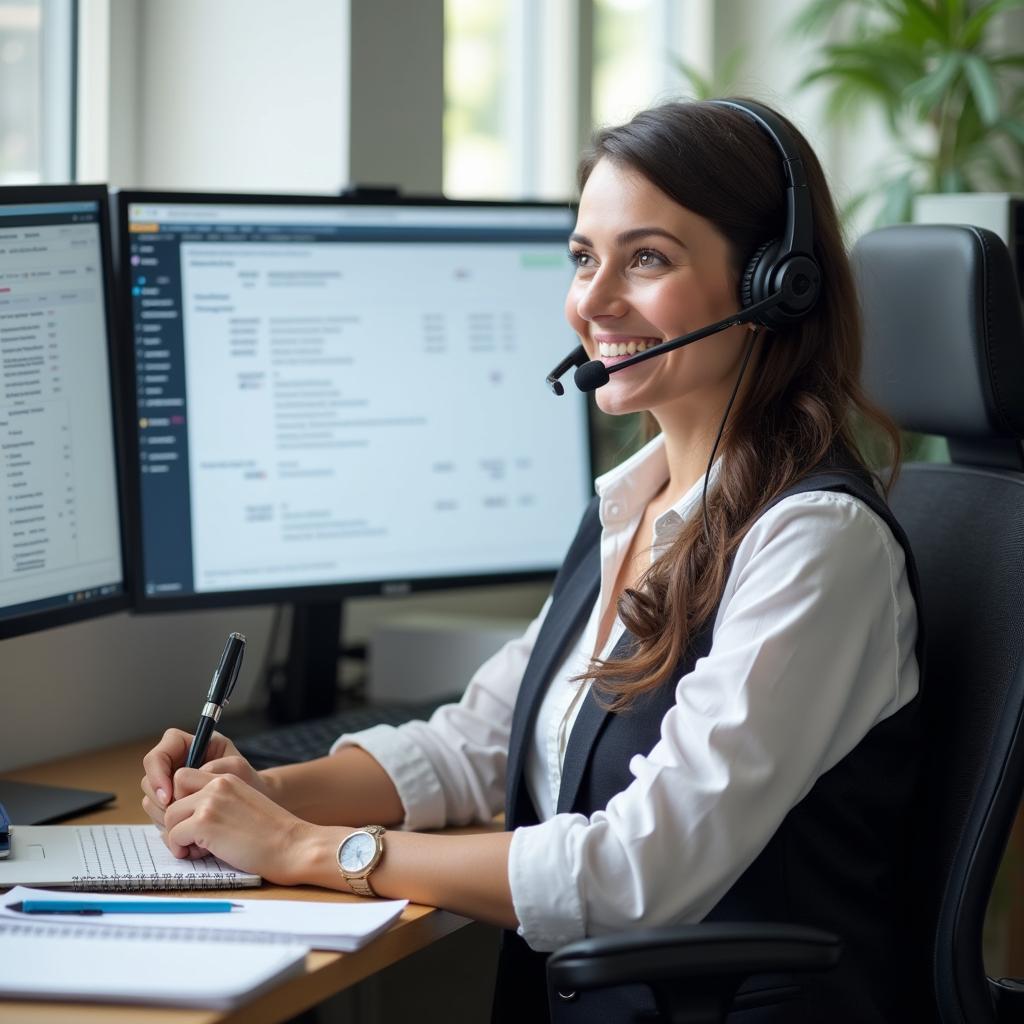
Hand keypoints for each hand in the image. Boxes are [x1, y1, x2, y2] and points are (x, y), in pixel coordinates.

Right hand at [141, 728, 272, 830]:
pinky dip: (168, 827)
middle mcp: (176, 764)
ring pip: (150, 800)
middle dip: (160, 801)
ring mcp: (171, 785)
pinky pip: (157, 816)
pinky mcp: (172, 805)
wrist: (254, 804)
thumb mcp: (237, 769)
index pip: (158, 755)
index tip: (169, 797)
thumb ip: (211, 768)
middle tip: (177, 818)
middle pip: (149, 780)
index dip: (157, 774)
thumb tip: (183, 780)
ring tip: (189, 826)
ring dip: (164, 816)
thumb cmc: (249, 782)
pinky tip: (187, 834)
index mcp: (190, 746)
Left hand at [163, 772, 328, 884]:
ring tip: (200, 848)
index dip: (182, 801)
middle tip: (193, 838)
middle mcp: (217, 785)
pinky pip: (174, 835)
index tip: (193, 821)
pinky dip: (182, 849)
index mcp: (228, 778)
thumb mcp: (244, 806)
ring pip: (169, 816)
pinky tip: (204, 854)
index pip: (184, 777)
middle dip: (176, 819)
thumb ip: (219, 803)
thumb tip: (184, 820)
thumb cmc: (272, 835)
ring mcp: (211, 802)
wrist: (292, 846)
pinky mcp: (205, 822)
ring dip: (177, 836)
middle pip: (172, 797)